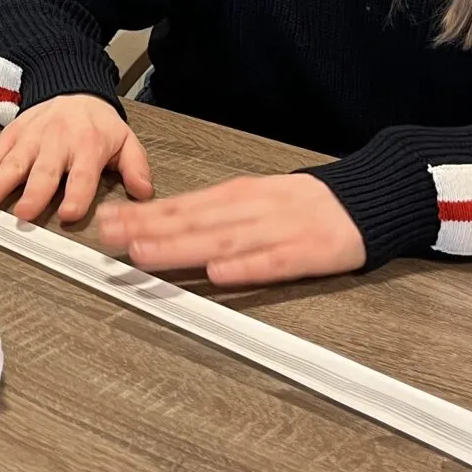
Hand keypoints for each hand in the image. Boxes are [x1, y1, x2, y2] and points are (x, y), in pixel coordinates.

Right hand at [0, 94, 153, 222]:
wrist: (71, 88)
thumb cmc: (97, 124)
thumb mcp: (125, 140)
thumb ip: (135, 167)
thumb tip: (144, 192)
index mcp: (88, 146)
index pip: (83, 175)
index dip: (76, 195)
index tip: (68, 213)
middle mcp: (57, 143)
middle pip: (44, 172)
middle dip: (33, 194)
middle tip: (23, 215)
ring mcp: (31, 139)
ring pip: (14, 164)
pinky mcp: (12, 136)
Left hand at [98, 173, 365, 286]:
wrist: (363, 199)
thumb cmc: (302, 204)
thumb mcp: (253, 198)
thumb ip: (212, 214)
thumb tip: (162, 225)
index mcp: (237, 196)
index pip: (181, 206)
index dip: (142, 215)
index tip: (108, 221)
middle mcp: (251, 210)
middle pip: (193, 221)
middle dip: (148, 230)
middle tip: (110, 237)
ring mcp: (278, 231)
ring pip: (223, 241)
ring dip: (183, 248)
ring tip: (147, 254)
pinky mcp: (307, 253)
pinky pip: (273, 263)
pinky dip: (246, 269)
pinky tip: (220, 274)